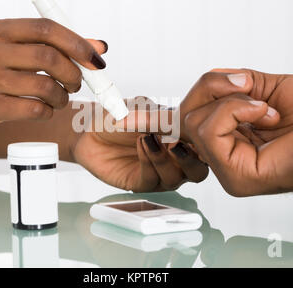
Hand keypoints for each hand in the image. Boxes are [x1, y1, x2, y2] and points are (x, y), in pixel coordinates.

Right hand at [0, 18, 106, 133]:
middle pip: (49, 57)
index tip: (95, 60)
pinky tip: (45, 110)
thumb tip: (99, 48)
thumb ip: (54, 46)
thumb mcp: (12, 50)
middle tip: (76, 83)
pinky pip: (33, 109)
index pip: (46, 28)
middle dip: (73, 73)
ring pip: (44, 86)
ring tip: (60, 98)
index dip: (77, 44)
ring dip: (62, 96)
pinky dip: (48, 111)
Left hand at [72, 99, 208, 191]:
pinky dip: (149, 161)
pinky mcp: (141, 183)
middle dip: (191, 159)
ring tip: (149, 138)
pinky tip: (141, 144)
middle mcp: (174, 160)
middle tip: (176, 142)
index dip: (202, 139)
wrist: (89, 129)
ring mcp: (159, 172)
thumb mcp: (142, 108)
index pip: (203, 146)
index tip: (191, 127)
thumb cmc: (117, 116)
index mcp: (181, 140)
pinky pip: (152, 179)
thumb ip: (162, 115)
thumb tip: (180, 118)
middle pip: (198, 171)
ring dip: (164, 158)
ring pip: (176, 178)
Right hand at [180, 68, 292, 195]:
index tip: (187, 96)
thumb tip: (208, 82)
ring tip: (265, 106)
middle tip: (248, 85)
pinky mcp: (235, 176)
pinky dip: (235, 111)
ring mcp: (227, 168)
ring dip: (231, 101)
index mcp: (228, 138)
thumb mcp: (264, 87)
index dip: (179, 102)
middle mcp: (224, 156)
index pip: (187, 117)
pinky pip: (209, 132)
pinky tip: (265, 114)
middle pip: (186, 115)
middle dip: (213, 87)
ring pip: (194, 121)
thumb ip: (229, 85)